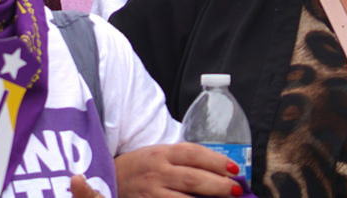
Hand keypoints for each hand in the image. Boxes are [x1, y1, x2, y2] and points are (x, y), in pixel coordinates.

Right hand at [105, 141, 242, 195]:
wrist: (109, 179)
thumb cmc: (140, 167)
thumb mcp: (158, 154)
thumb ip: (184, 159)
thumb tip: (219, 169)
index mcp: (162, 153)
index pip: (194, 154)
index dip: (216, 161)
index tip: (235, 169)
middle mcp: (158, 172)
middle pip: (193, 179)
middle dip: (218, 185)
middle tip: (237, 190)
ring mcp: (152, 192)